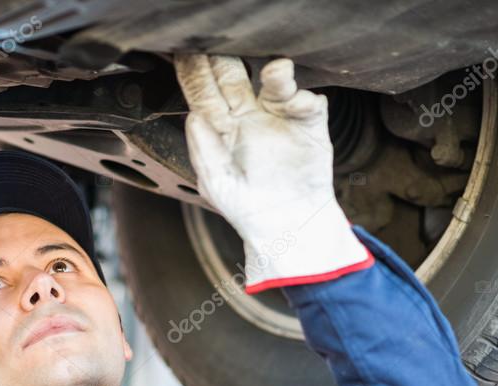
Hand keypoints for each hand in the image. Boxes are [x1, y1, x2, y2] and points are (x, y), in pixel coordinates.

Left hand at [174, 54, 371, 293]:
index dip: (197, 74)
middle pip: (234, 78)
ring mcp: (278, 117)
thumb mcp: (216, 184)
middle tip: (224, 44)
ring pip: (274, 84)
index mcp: (220, 128)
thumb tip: (194, 116)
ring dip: (275, 75)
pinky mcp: (308, 125)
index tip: (189, 56)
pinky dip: (303, 98)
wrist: (287, 229)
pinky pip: (308, 103)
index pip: (204, 93)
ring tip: (277, 72)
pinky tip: (297, 102)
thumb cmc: (248, 209)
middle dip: (228, 60)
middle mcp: (247, 116)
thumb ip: (203, 149)